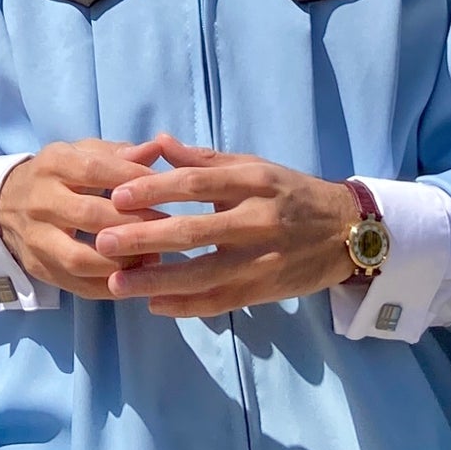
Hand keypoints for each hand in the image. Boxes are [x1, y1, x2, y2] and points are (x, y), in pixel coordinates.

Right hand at [0, 140, 166, 301]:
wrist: (6, 204)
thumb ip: (119, 153)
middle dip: (133, 224)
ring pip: (79, 258)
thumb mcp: (83, 153)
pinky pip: (77, 286)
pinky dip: (110, 286)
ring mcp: (36, 239)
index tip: (166, 189)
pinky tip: (136, 279)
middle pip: (89, 216)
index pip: (95, 171)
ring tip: (153, 258)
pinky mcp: (39, 269)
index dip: (132, 180)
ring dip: (120, 262)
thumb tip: (156, 150)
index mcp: (53, 164)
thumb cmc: (60, 174)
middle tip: (169, 228)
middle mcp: (40, 201)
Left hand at [91, 131, 360, 317]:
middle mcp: (258, 220)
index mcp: (253, 181)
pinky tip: (154, 305)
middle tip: (103, 241)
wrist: (346, 231)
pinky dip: (185, 307)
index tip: (117, 196)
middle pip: (194, 232)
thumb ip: (205, 159)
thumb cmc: (290, 192)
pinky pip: (220, 302)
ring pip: (203, 275)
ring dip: (157, 281)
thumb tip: (158, 143)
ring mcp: (263, 260)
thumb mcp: (254, 166)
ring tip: (116, 283)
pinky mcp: (265, 290)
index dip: (154, 189)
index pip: (196, 184)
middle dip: (145, 238)